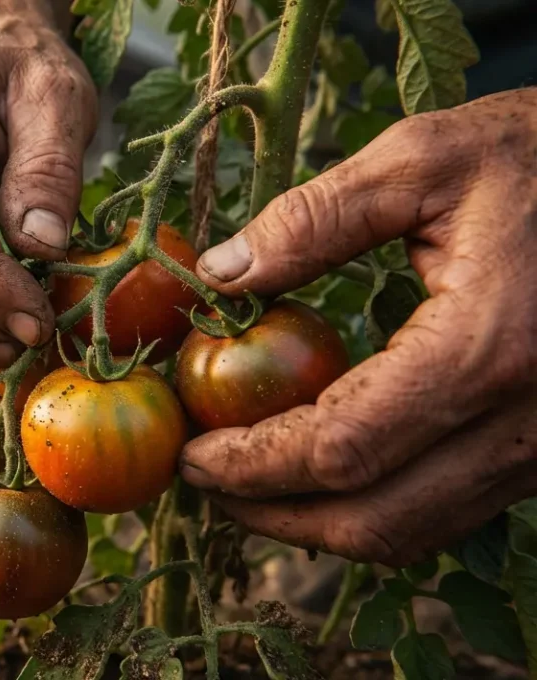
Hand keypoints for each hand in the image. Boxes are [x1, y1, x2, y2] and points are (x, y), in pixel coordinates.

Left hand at [180, 88, 536, 565]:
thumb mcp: (424, 160)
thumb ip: (314, 219)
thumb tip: (219, 274)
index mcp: (490, 348)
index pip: (341, 449)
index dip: (251, 464)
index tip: (189, 455)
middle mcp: (527, 421)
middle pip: (374, 521)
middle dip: (272, 515)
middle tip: (201, 482)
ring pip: (415, 530)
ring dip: (319, 521)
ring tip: (246, 480)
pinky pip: (448, 509)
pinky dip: (373, 504)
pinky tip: (319, 465)